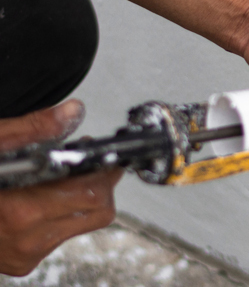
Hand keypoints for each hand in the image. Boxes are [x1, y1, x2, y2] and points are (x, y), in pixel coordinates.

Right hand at [0, 100, 120, 275]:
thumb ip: (32, 129)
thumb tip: (72, 113)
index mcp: (18, 211)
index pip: (92, 196)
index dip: (102, 171)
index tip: (101, 156)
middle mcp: (23, 239)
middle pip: (96, 212)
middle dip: (97, 183)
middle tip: (84, 161)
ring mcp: (22, 254)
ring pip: (82, 225)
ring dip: (79, 199)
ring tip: (57, 175)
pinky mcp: (20, 262)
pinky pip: (59, 236)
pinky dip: (59, 214)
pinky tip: (39, 195)